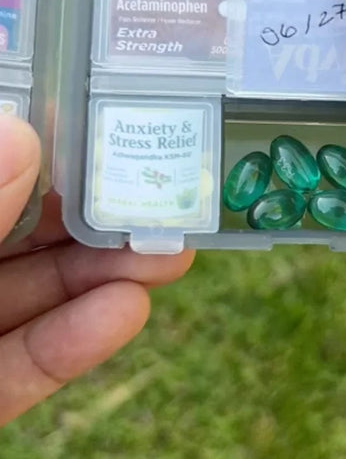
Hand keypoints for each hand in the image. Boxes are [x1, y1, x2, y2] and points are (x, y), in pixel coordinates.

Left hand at [0, 116, 194, 424]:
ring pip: (35, 299)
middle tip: (162, 202)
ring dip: (105, 277)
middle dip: (96, 221)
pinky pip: (23, 368)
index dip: (48, 156)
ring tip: (169, 258)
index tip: (107, 136)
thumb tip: (21, 133)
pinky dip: (76, 343)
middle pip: (22, 237)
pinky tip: (128, 311)